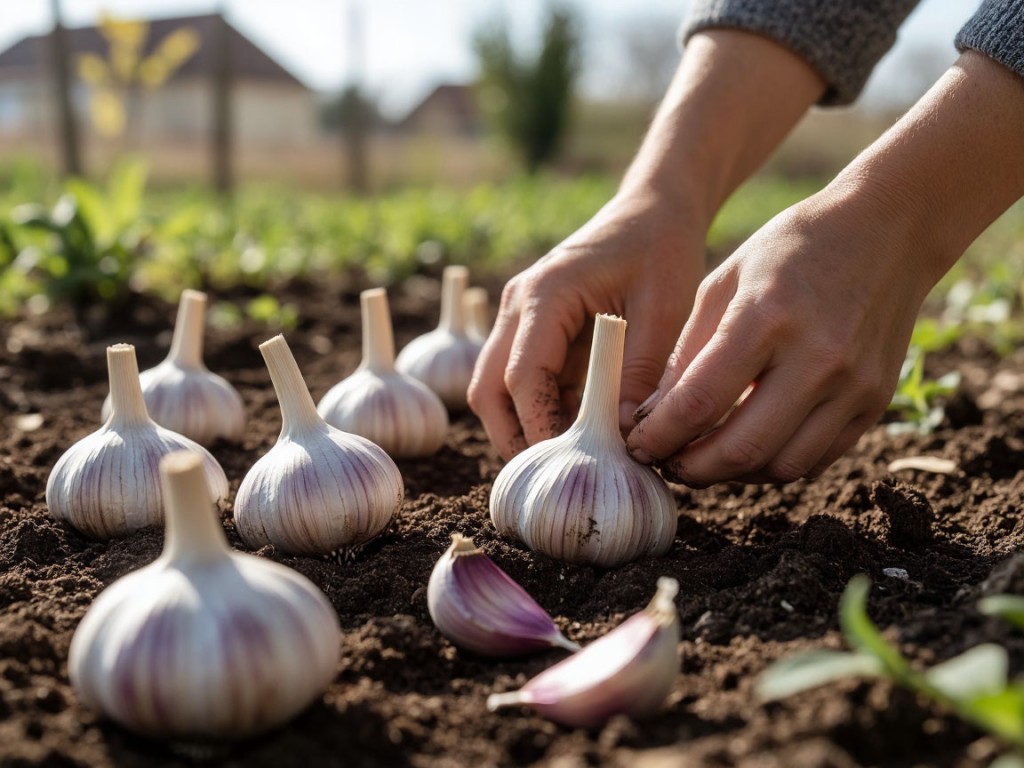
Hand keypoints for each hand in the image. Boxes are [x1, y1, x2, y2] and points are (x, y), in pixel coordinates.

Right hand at [468, 191, 704, 458]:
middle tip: (555, 477)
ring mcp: (521, 319)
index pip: (521, 376)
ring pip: (497, 389)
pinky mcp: (535, 331)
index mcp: (543, 294)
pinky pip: (526, 382)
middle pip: (488, 389)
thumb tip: (620, 436)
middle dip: (514, 437)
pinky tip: (581, 436)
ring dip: (525, 427)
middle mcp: (518, 307)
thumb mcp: (663, 310)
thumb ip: (638, 372)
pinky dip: (543, 412)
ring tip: (571, 462)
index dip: (539, 427)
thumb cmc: (662, 248)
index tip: (568, 466)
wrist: (653, 209)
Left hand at [626, 183, 933, 484]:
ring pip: (780, 466)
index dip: (659, 436)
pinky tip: (749, 450)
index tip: (637, 445)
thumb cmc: (792, 249)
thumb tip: (651, 417)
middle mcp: (816, 358)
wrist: (890, 230)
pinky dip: (774, 466)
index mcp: (766, 317)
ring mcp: (853, 386)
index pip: (699, 402)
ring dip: (732, 476)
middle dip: (691, 470)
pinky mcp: (875, 403)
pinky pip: (816, 459)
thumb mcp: (723, 282)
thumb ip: (687, 353)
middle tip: (666, 463)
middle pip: (741, 449)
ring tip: (703, 460)